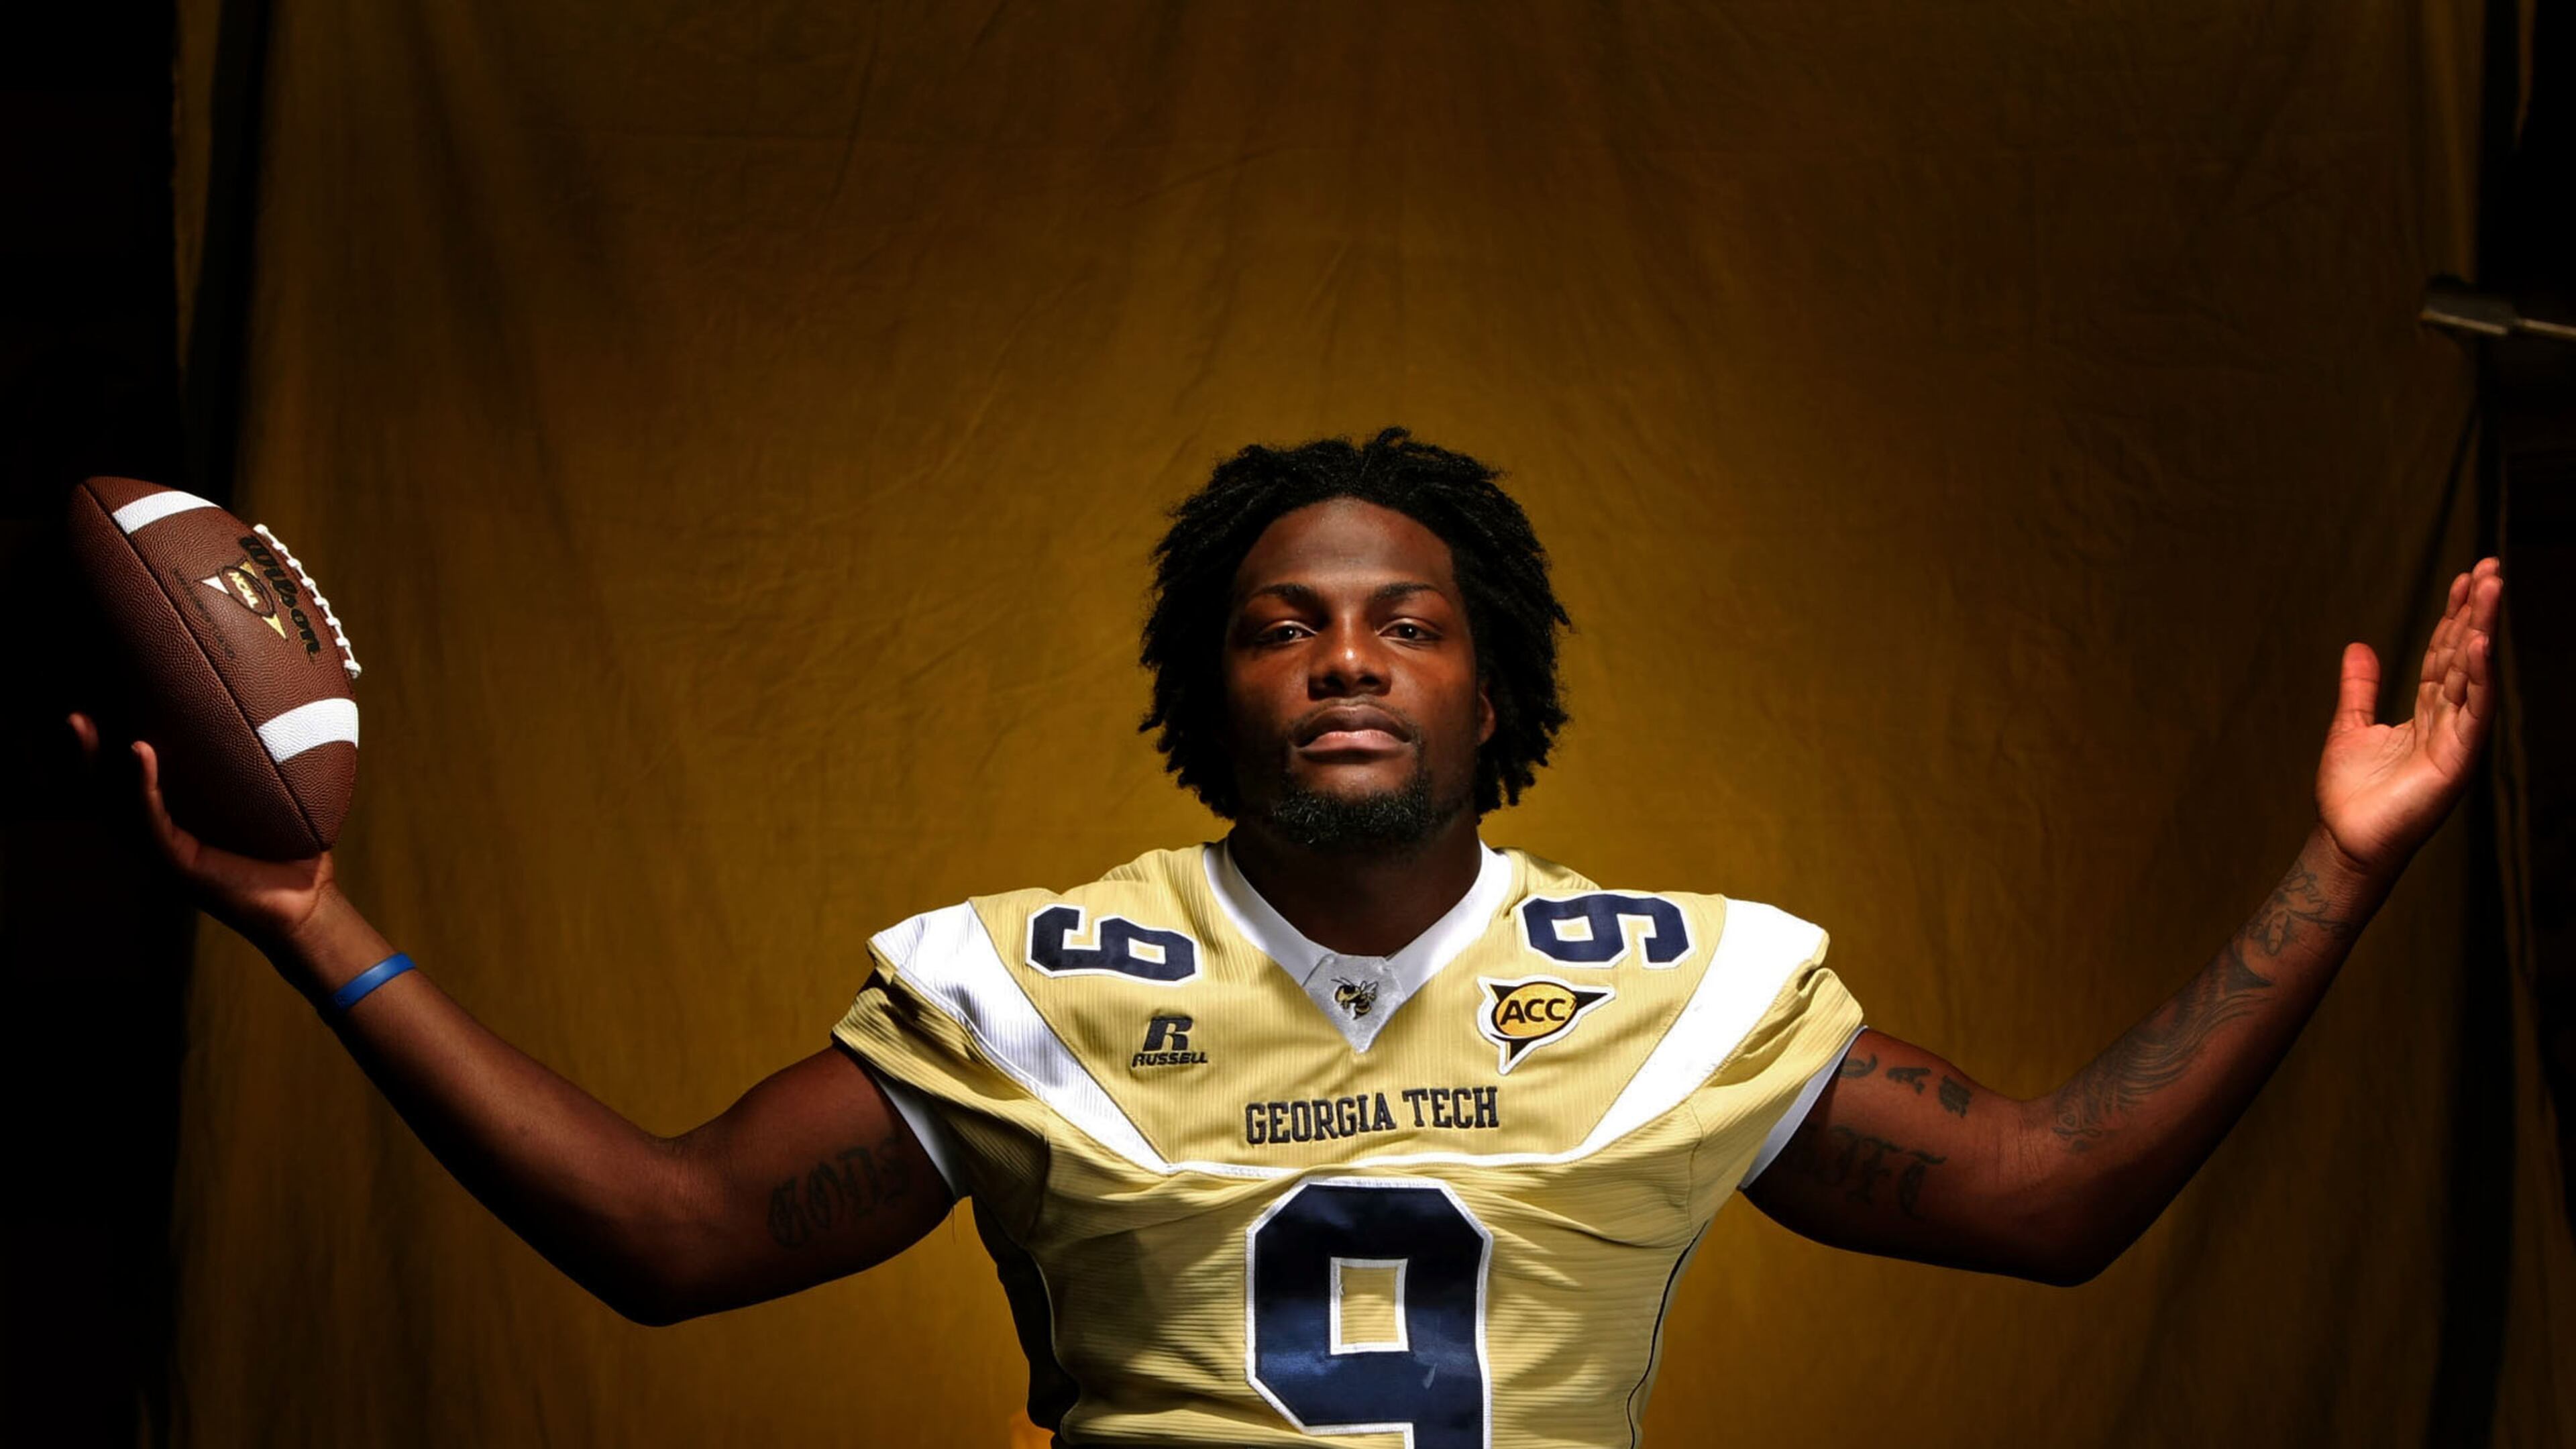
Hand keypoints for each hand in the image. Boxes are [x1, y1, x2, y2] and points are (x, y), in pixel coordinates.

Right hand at [66, 712, 338, 954]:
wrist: (308, 900)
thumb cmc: (290, 848)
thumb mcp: (269, 799)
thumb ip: (257, 764)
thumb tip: (271, 708)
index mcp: (171, 819)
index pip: (123, 779)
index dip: (103, 747)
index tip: (93, 706)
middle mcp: (158, 834)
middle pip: (104, 790)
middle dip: (84, 752)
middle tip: (73, 713)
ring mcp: (163, 851)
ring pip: (115, 804)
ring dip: (99, 762)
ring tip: (85, 722)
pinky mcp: (179, 865)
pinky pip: (153, 821)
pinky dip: (143, 786)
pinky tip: (139, 751)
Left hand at [2314, 557, 2502, 877]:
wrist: (2345, 840)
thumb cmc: (2350, 794)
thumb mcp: (2349, 726)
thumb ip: (2360, 687)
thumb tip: (2358, 646)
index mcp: (2428, 712)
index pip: (2447, 653)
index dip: (2455, 616)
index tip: (2466, 576)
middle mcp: (2449, 721)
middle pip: (2467, 655)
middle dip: (2477, 611)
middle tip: (2491, 567)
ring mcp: (2457, 739)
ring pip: (2476, 673)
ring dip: (2483, 629)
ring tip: (2491, 587)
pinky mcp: (2458, 760)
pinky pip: (2473, 710)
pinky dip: (2480, 675)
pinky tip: (2481, 642)